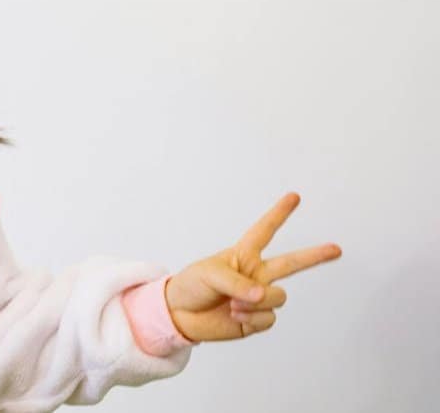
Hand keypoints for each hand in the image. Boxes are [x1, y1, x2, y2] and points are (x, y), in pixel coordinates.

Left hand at [164, 192, 341, 342]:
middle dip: (315, 256)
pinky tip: (235, 315)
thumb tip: (261, 295)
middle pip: (291, 263)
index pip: (264, 231)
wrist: (179, 314)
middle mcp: (256, 275)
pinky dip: (252, 318)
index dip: (279, 214)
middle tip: (337, 249)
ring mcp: (258, 297)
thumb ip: (237, 282)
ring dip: (257, 302)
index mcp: (243, 255)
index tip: (295, 197)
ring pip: (278, 297)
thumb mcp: (209, 273)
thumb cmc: (191, 285)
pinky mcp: (257, 319)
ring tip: (233, 303)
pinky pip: (269, 318)